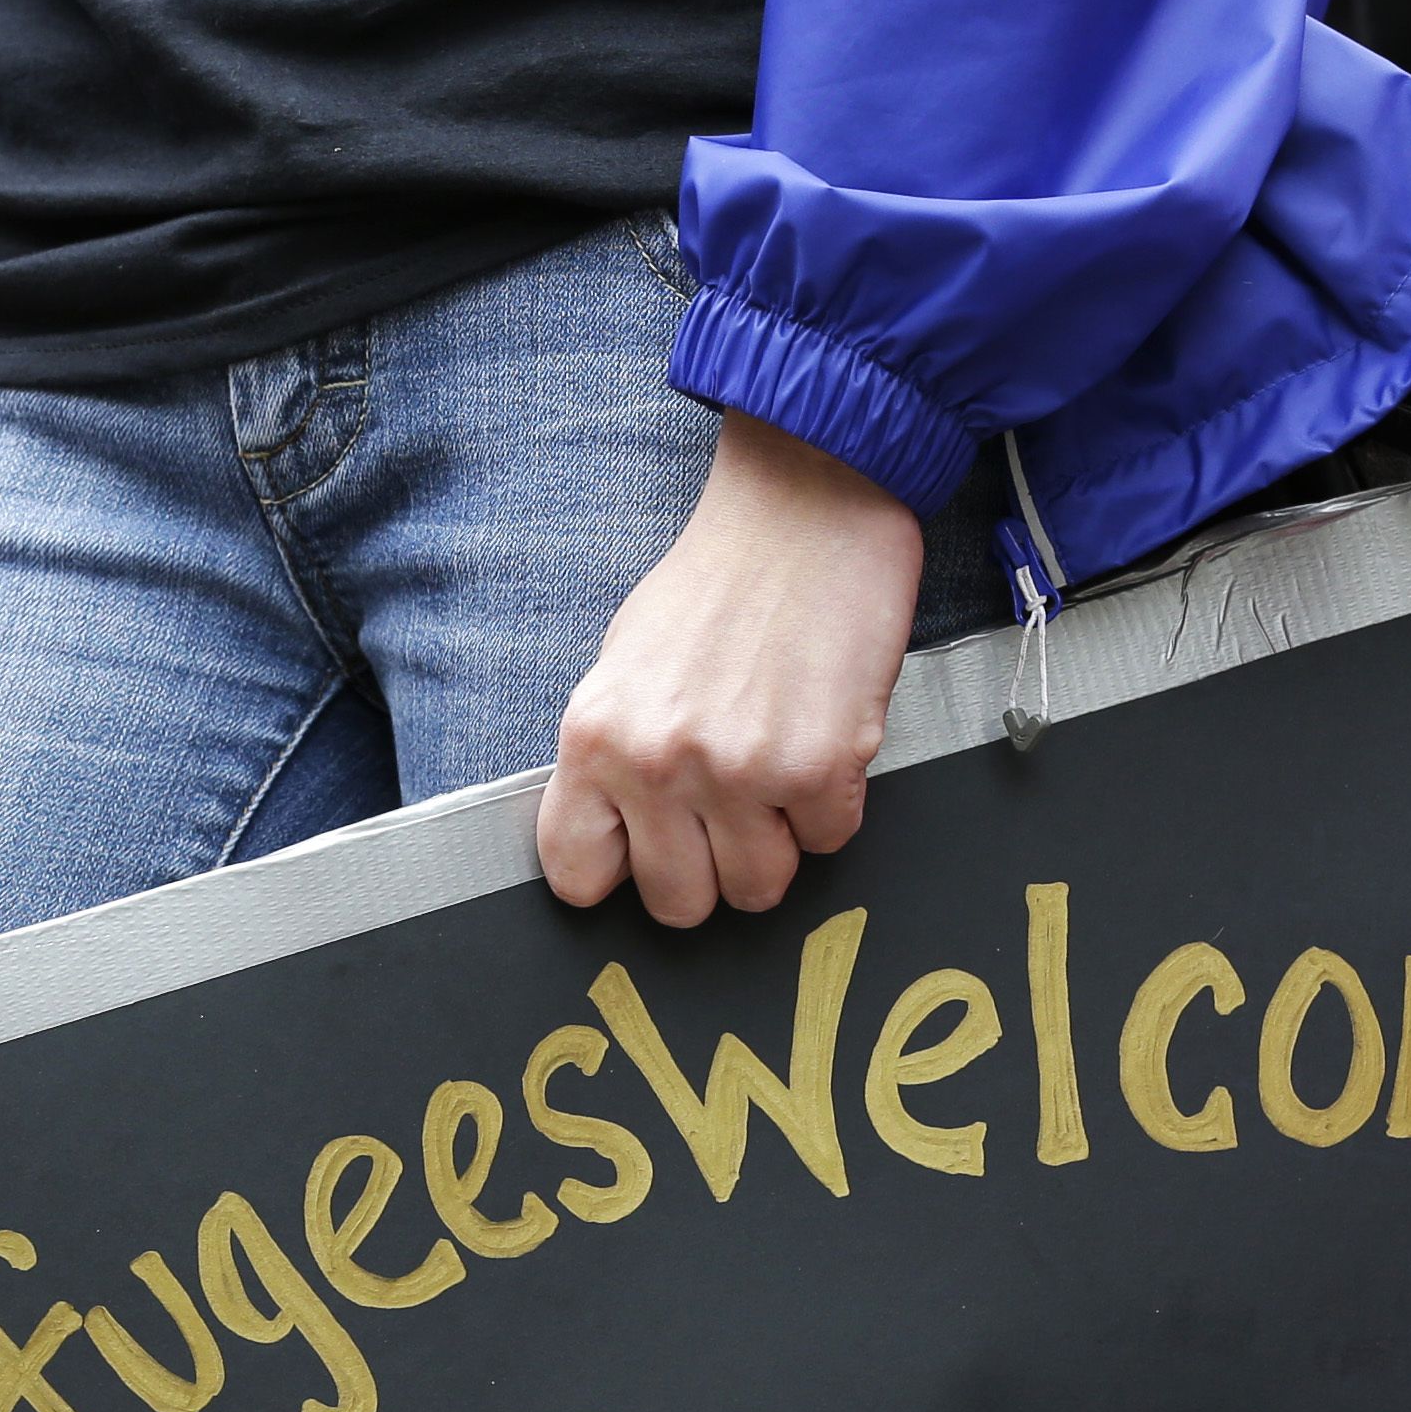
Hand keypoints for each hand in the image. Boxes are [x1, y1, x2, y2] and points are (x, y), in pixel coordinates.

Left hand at [540, 409, 922, 923]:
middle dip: (710, 870)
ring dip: (777, 844)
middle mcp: (655, 763)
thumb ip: (615, 756)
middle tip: (731, 816)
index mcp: (593, 737)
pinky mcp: (818, 766)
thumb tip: (621, 834)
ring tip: (778, 774)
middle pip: (679, 904)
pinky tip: (823, 741)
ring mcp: (737, 771)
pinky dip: (833, 805)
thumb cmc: (717, 583)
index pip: (577, 874)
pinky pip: (829, 840)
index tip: (647, 851)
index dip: (620, 871)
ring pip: (759, 889)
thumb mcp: (623, 668)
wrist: (806, 507)